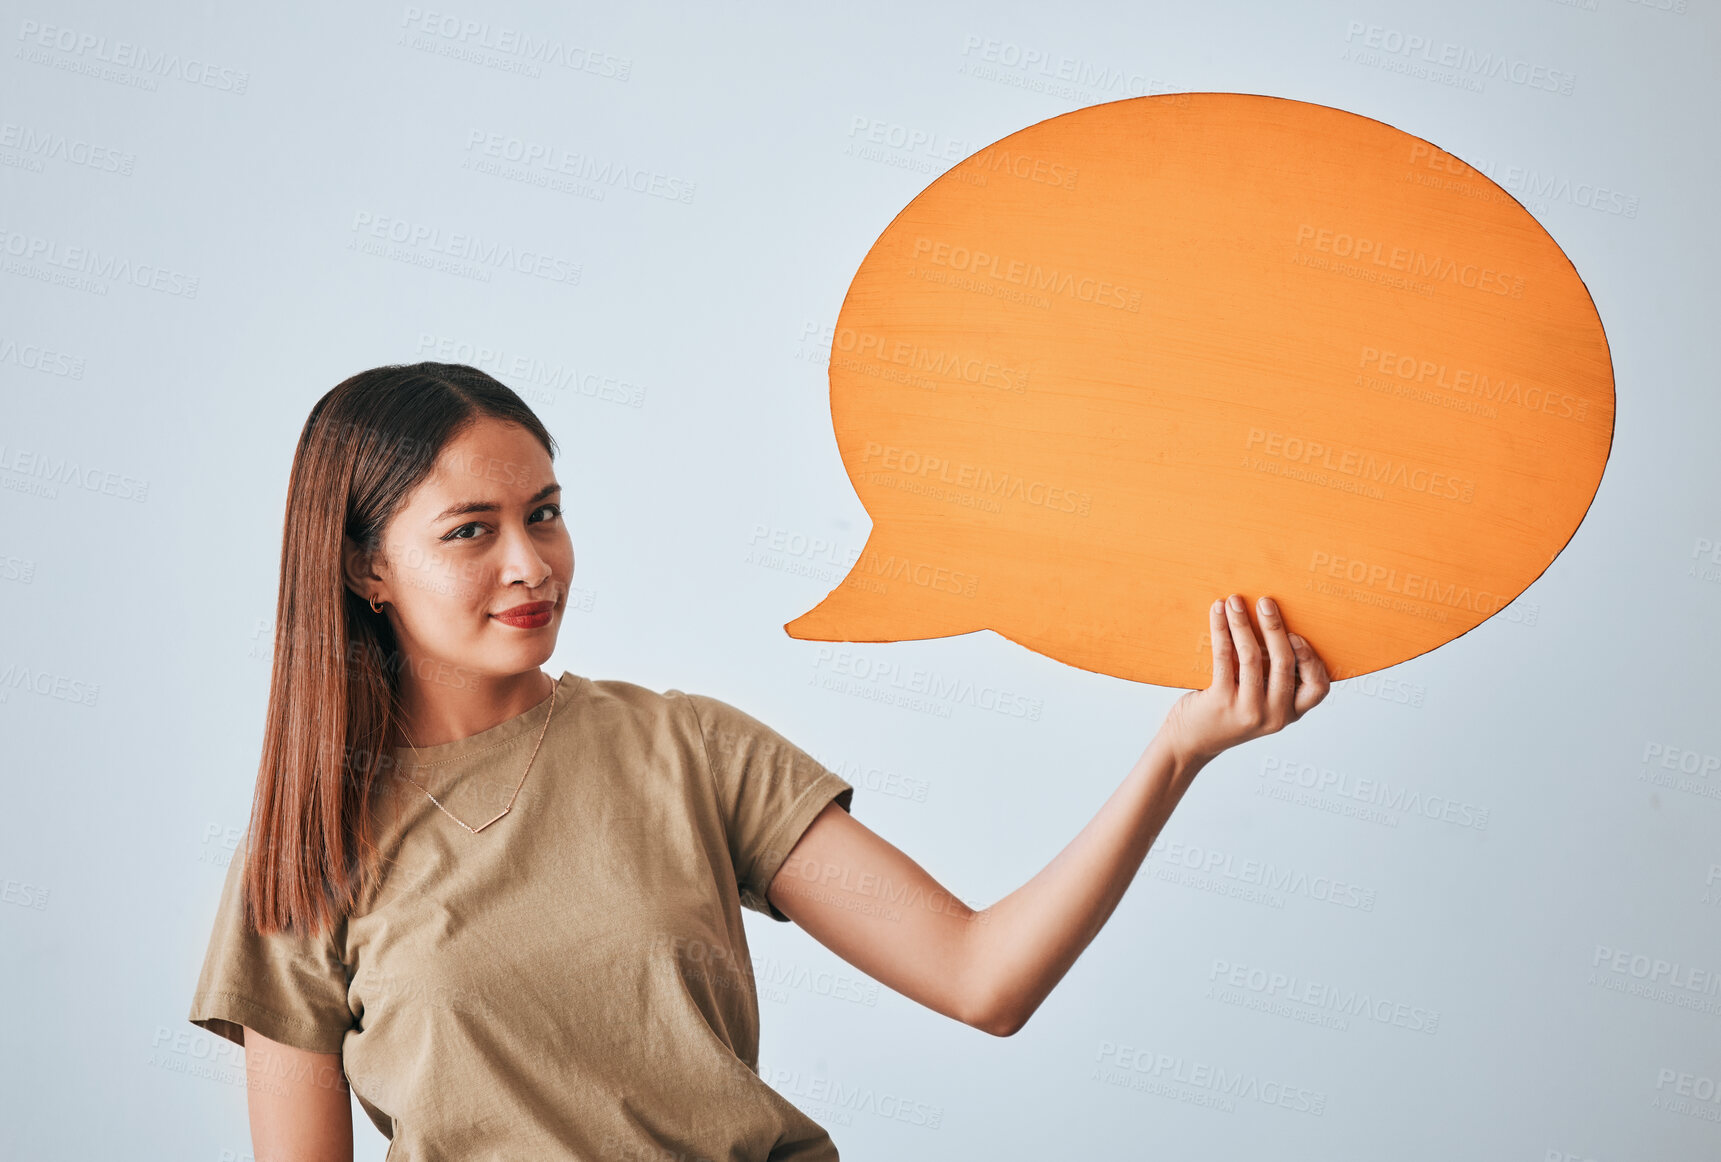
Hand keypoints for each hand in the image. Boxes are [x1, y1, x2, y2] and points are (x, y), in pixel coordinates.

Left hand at [1158, 593, 1329, 767]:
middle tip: (1266, 602)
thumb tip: (1276, 624)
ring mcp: (1248, 710)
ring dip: (1243, 623)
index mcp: (1289, 713)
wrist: (1190, 742)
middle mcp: (1274, 715)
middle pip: (1284, 663)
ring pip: (1252, 656)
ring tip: (1234, 601)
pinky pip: (1224, 657)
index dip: (1312, 659)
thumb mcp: (1260, 702)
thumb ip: (1273, 678)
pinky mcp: (1221, 701)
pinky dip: (1221, 630)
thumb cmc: (1228, 713)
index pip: (1318, 688)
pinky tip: (1218, 613)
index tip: (1296, 634)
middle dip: (1275, 627)